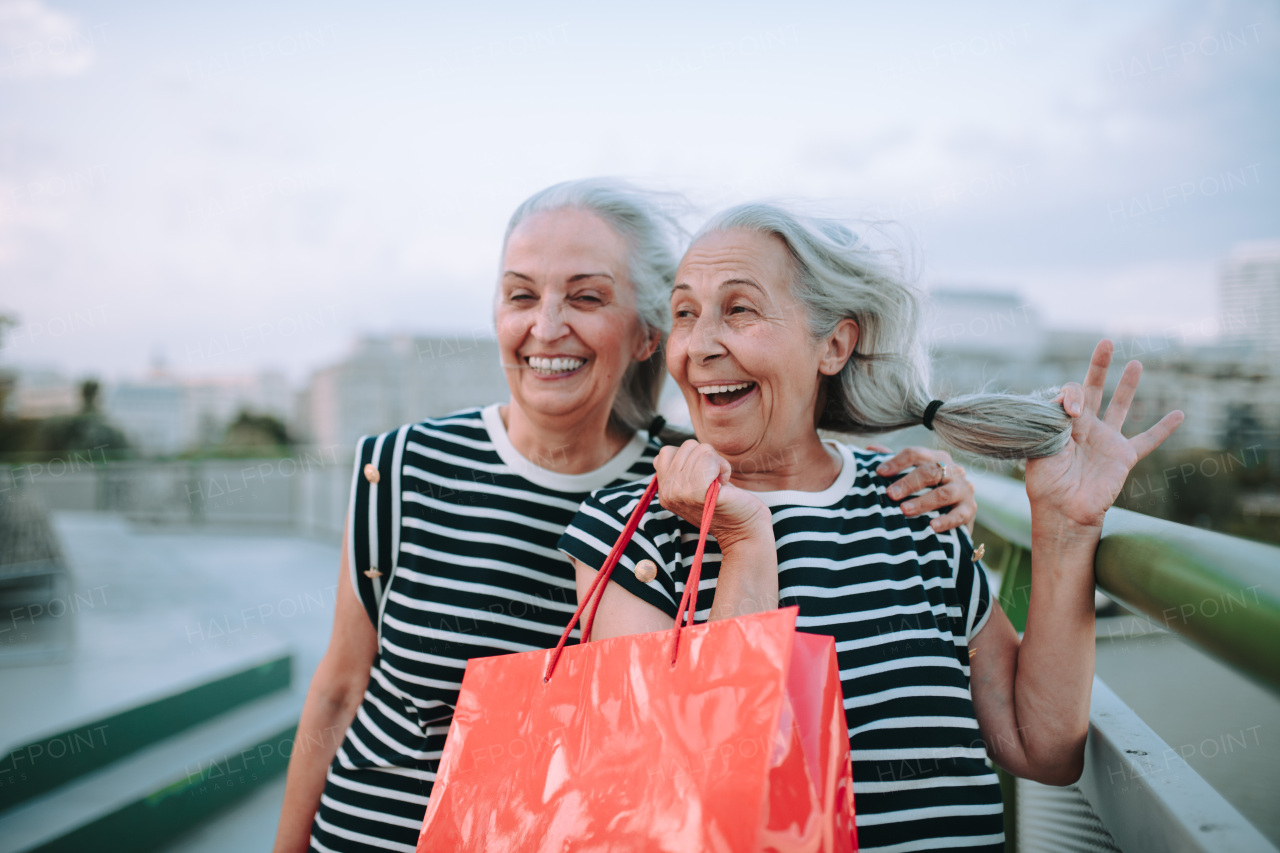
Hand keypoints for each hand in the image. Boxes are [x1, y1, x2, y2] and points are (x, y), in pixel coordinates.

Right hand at [653, 440, 772, 549]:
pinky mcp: (699, 493)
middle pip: (687, 446)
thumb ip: (676, 473)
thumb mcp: (693, 486)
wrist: (744, 529)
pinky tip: (724, 483)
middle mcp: (668, 492)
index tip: (703, 477)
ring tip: (720, 484)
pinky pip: (709, 458)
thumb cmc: (724, 503)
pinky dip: (723, 466)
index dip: (691, 457)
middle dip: (707, 457)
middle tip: (714, 481)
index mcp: (664, 491)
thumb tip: (659, 457)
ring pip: (701, 450)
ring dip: (717, 463)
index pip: (666, 452)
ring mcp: (681, 493)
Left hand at [872, 445, 976, 532]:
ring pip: (944, 493)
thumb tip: (870, 449)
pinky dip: (945, 520)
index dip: (897, 461)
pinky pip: (959, 515)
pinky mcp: (970, 509)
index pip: (916, 454)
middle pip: (930, 471)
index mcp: (936, 458)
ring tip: (904, 511)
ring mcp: (964, 489)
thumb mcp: (912, 475)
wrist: (954, 515)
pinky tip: (931, 526)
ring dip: (923, 502)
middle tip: (890, 495)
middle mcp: (953, 470)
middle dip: (908, 483)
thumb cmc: (926, 491)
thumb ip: (894, 462)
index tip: (879, 472)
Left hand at [1025, 340, 1182, 530]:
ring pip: (1120, 407)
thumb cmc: (1046, 481)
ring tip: (1136, 364)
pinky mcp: (1124, 456)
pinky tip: (1178, 414)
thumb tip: (1071, 403)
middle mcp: (1085, 428)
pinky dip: (1164, 428)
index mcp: (1062, 424)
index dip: (1072, 394)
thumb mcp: (1043, 444)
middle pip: (1093, 390)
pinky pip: (1147, 440)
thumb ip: (1055, 420)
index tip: (1073, 410)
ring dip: (1128, 386)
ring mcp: (1106, 441)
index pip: (1070, 394)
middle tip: (1107, 343)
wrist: (1064, 509)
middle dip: (1100, 367)